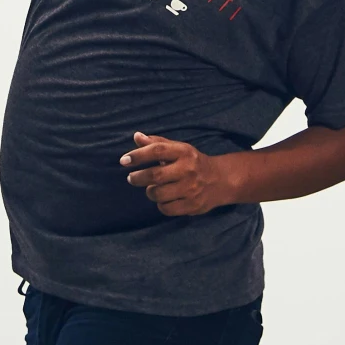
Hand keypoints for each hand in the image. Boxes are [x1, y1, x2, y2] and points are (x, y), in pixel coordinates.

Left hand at [121, 131, 241, 216]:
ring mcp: (191, 189)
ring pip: (158, 194)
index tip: (123, 161)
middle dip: (138, 178)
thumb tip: (136, 136)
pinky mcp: (193, 205)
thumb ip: (157, 143)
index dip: (138, 155)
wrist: (221, 180)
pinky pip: (166, 208)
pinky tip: (164, 198)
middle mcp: (188, 169)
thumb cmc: (192, 162)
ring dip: (150, 192)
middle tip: (132, 178)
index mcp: (184, 152)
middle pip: (155, 175)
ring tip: (153, 188)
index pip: (157, 150)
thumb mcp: (178, 149)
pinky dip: (160, 204)